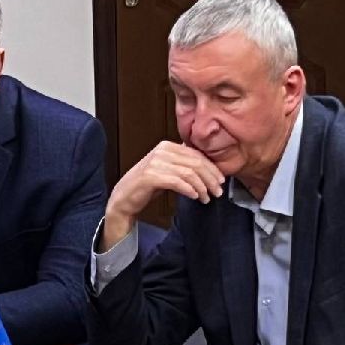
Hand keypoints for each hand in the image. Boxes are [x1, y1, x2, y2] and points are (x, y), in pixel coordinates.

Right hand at [100, 141, 225, 248]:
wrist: (123, 198)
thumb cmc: (146, 186)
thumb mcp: (167, 170)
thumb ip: (182, 164)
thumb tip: (207, 167)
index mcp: (167, 146)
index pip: (196, 155)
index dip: (212, 168)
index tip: (221, 181)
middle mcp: (162, 151)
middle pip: (195, 163)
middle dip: (210, 179)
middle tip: (218, 192)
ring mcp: (156, 162)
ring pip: (189, 173)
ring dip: (201, 187)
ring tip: (206, 198)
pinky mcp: (151, 176)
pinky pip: (177, 182)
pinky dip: (189, 190)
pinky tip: (195, 197)